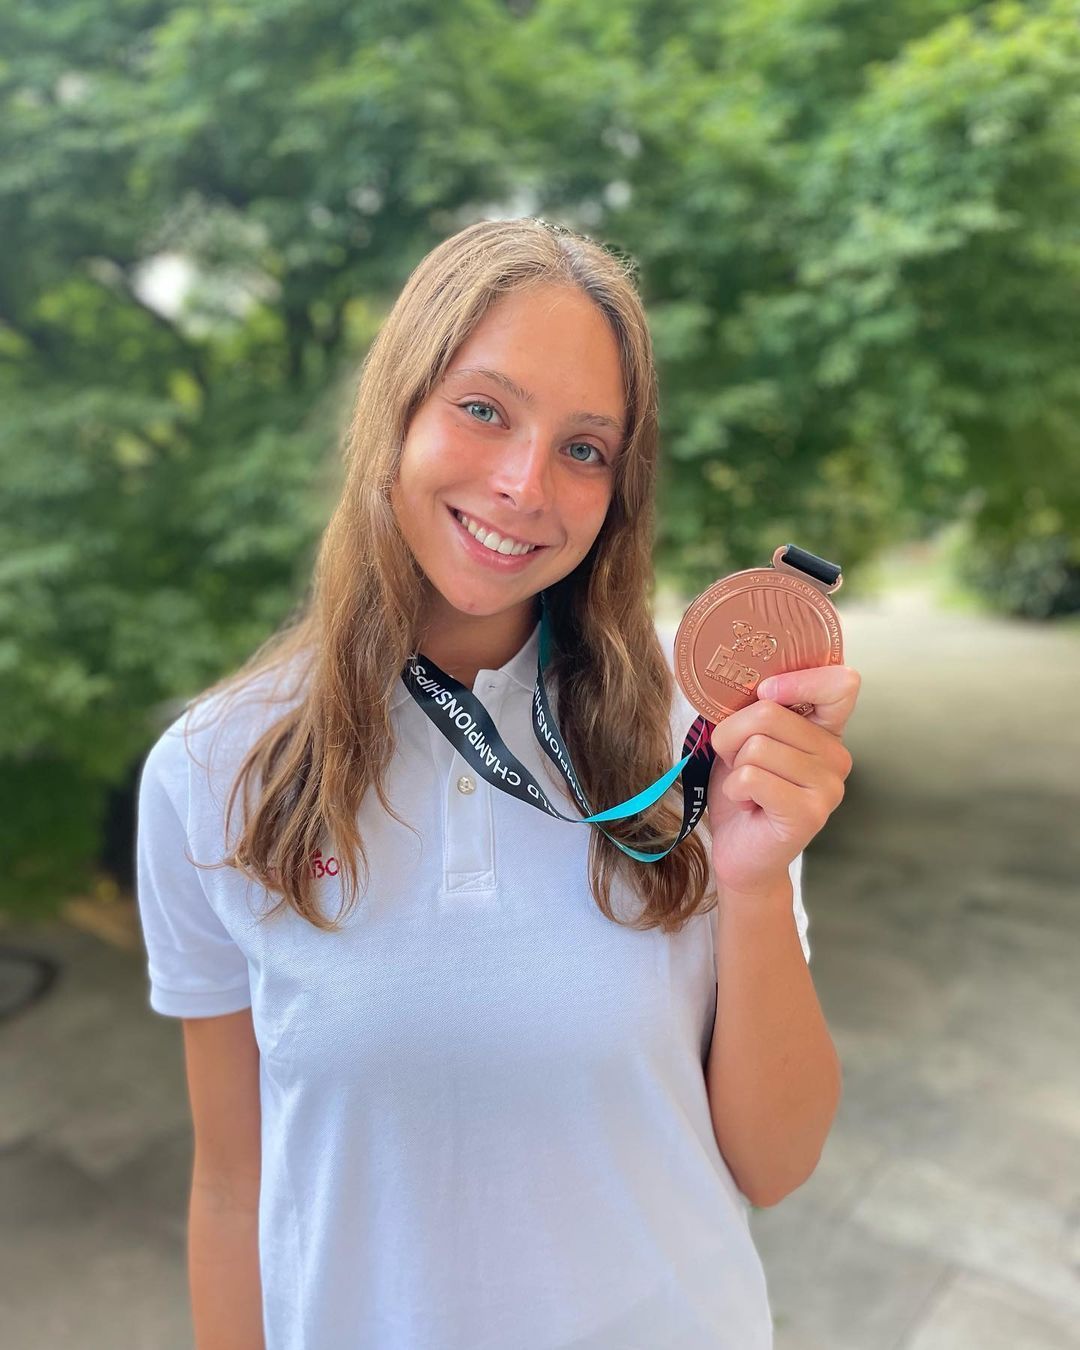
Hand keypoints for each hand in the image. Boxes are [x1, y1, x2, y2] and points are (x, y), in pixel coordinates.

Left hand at [705, 665, 860, 901]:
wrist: (740, 853)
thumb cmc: (743, 791)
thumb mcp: (745, 739)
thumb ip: (755, 710)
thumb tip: (744, 682)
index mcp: (826, 730)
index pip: (841, 683)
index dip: (798, 680)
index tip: (765, 692)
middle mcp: (837, 756)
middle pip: (769, 712)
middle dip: (733, 735)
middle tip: (740, 763)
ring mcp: (828, 786)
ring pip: (756, 746)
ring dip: (735, 768)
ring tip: (748, 788)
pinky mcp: (810, 813)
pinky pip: (751, 777)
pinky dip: (736, 790)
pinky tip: (749, 805)